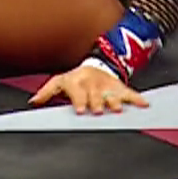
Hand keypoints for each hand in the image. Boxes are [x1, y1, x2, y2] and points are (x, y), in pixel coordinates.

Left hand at [29, 63, 150, 114]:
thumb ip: (47, 92)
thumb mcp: (59, 81)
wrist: (96, 66)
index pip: (78, 92)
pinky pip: (130, 94)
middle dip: (97, 104)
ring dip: (115, 102)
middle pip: (95, 96)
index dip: (80, 101)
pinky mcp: (120, 88)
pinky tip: (144, 105)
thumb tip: (33, 101)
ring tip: (118, 110)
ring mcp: (107, 87)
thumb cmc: (75, 80)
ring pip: (112, 96)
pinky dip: (137, 100)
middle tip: (98, 112)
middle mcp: (93, 85)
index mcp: (78, 83)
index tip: (81, 110)